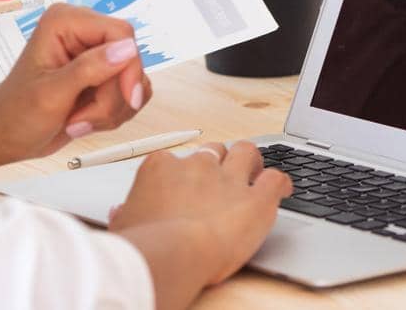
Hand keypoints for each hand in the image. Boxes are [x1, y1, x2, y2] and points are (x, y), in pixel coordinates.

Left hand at [0, 3, 151, 171]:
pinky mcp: (103, 74)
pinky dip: (115, 113)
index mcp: (67, 22)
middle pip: (131, 58)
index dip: (129, 67)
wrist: (6, 136)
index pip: (121, 33)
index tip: (126, 98)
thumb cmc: (16, 113)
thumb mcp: (50, 94)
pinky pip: (132, 91)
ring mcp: (95, 54)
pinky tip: (86, 120)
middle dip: (114, 96)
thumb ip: (89, 69)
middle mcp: (84, 31)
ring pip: (134, 79)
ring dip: (112, 109)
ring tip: (78, 121)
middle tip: (83, 119)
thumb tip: (128, 49)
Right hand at [111, 141, 291, 309]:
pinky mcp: (256, 198)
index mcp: (162, 168)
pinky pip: (276, 179)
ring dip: (250, 161)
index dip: (184, 173)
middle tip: (222, 179)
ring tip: (253, 172)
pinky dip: (281, 183)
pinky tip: (283, 189)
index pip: (176, 160)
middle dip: (219, 161)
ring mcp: (229, 178)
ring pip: (246, 152)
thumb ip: (128, 212)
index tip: (186, 187)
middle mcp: (197, 165)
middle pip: (213, 150)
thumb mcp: (124, 227)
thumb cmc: (143, 245)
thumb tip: (123, 210)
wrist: (173, 255)